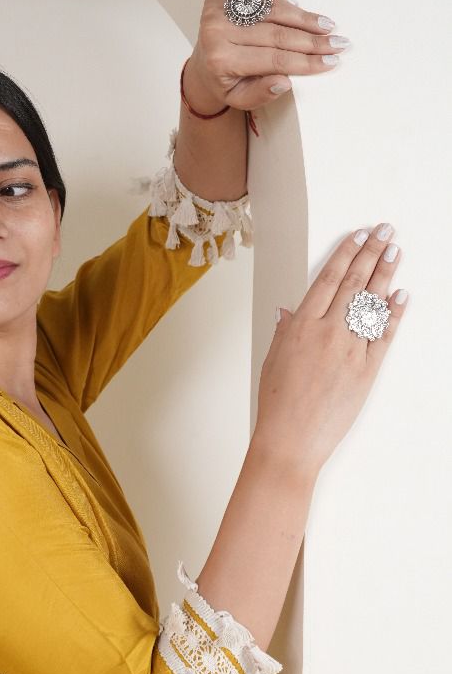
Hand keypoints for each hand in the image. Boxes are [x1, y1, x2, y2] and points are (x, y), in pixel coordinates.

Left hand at [182, 0, 348, 114]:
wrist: (202, 64)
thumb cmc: (225, 82)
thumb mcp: (239, 99)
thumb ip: (260, 94)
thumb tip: (285, 81)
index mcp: (221, 60)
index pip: (274, 59)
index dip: (306, 61)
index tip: (332, 61)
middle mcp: (216, 31)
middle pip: (276, 33)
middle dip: (312, 39)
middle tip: (339, 42)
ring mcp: (218, 8)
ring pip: (272, 9)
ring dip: (303, 17)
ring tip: (327, 25)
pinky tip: (298, 6)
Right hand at [252, 224, 407, 477]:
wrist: (291, 441)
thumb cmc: (277, 405)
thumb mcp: (272, 360)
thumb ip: (284, 332)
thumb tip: (289, 311)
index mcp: (299, 326)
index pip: (328, 279)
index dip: (346, 254)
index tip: (358, 235)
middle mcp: (327, 332)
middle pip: (354, 283)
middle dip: (371, 253)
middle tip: (385, 232)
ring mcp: (349, 350)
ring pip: (372, 304)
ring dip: (386, 275)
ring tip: (395, 252)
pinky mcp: (367, 370)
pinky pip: (384, 335)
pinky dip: (394, 313)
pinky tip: (401, 296)